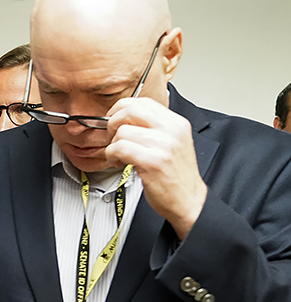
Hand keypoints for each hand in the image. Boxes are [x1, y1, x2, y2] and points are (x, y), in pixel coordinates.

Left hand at [105, 97, 206, 239]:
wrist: (188, 200)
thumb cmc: (176, 175)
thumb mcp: (172, 143)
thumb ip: (153, 128)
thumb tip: (125, 117)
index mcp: (176, 122)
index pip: (142, 101)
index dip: (121, 109)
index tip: (114, 119)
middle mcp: (171, 130)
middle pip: (129, 109)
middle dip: (113, 122)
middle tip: (112, 136)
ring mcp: (163, 145)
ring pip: (122, 131)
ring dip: (112, 144)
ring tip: (118, 155)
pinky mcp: (152, 161)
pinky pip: (120, 148)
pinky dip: (112, 155)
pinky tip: (118, 162)